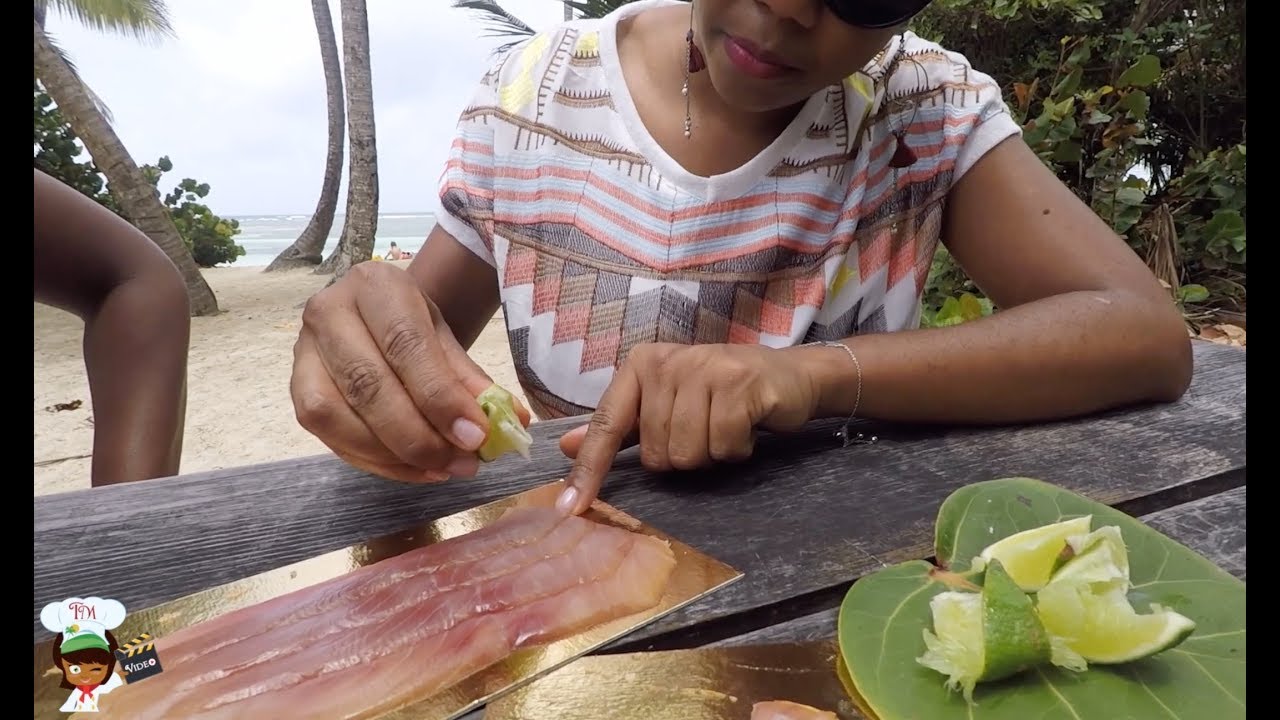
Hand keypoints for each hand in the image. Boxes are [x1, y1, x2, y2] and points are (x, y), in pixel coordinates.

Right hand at [290, 262, 527, 481]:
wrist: (372, 313)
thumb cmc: (410, 323)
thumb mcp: (445, 338)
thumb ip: (470, 380)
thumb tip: (510, 423)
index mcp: (375, 286)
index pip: (405, 345)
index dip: (440, 397)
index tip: (476, 436)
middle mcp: (328, 313)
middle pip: (368, 385)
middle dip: (419, 435)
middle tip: (462, 463)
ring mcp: (303, 353)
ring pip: (336, 416)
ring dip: (393, 455)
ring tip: (441, 470)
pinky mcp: (296, 392)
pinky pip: (329, 439)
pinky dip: (376, 463)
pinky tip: (415, 470)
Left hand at [556, 342, 820, 513]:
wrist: (791, 377)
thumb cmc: (722, 395)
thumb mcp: (665, 406)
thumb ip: (618, 428)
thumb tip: (564, 446)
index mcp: (642, 365)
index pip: (607, 425)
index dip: (589, 470)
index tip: (569, 509)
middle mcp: (668, 361)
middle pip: (655, 453)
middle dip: (683, 457)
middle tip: (706, 432)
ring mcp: (705, 369)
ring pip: (687, 454)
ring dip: (711, 456)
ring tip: (726, 429)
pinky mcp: (740, 383)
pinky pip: (723, 447)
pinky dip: (737, 450)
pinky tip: (747, 428)